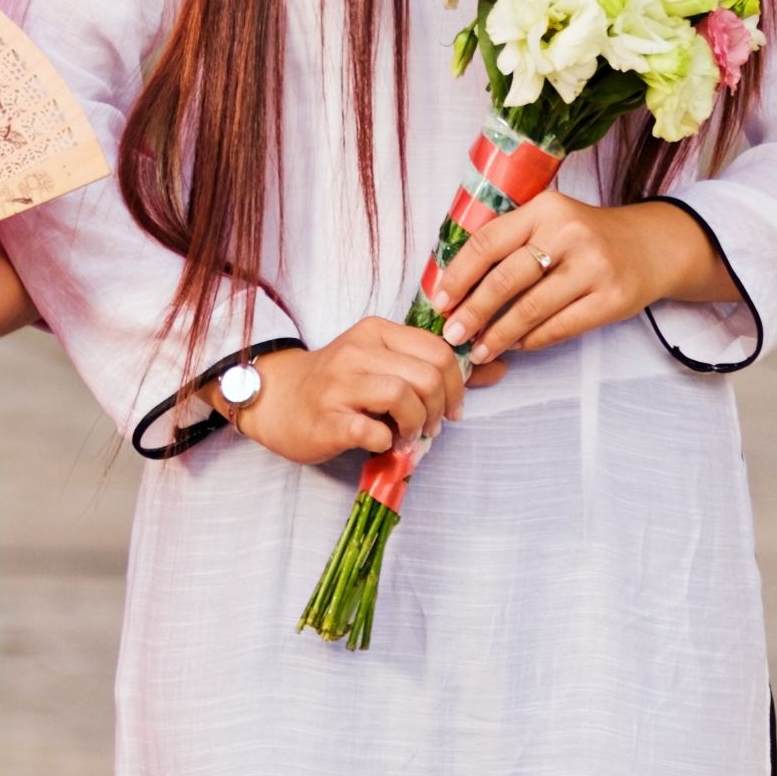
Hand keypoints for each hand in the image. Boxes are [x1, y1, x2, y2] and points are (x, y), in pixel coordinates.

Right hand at [231, 316, 464, 468]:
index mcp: (376, 331)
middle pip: (427, 375)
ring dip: (416, 425)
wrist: (276, 399)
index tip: (452, 409)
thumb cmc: (338, 384)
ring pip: (403, 396)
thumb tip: (500, 369)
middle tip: (430, 428)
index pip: (438, 350)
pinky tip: (382, 444)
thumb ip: (436, 367)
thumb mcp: (386, 363)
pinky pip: (372, 430)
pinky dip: (387, 442)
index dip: (458, 385)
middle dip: (440, 408)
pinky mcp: (327, 418)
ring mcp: (340, 385)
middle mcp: (358, 351)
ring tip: (408, 438)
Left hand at [430, 190, 715, 370]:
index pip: (488, 242)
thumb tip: (455, 286)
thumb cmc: (585, 238)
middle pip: (506, 279)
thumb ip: (511, 242)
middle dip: (473, 311)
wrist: (650, 246)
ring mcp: (594, 267)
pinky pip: (560, 327)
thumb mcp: (550, 222)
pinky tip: (516, 346)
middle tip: (452, 334)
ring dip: (499, 334)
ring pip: (532, 309)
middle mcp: (570, 233)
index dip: (458, 275)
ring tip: (479, 349)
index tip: (439, 301)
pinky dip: (532, 340)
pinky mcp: (611, 299)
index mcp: (545, 209)